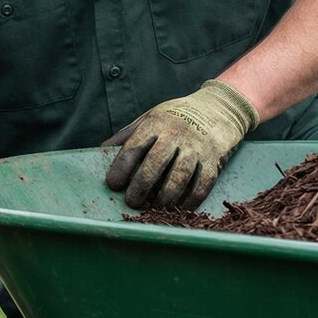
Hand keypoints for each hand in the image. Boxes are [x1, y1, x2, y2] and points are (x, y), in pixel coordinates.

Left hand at [103, 80, 258, 208]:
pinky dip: (190, 201)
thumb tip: (100, 153)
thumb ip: (127, 136)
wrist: (218, 108)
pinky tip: (179, 210)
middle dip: (141, 185)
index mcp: (156, 123)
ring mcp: (196, 148)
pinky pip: (202, 184)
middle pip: (156, 162)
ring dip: (165, 196)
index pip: (135, 146)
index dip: (122, 167)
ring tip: (154, 208)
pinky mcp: (213, 160)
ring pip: (179, 176)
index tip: (113, 184)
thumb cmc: (175, 116)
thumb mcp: (149, 117)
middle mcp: (176, 134)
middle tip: (132, 202)